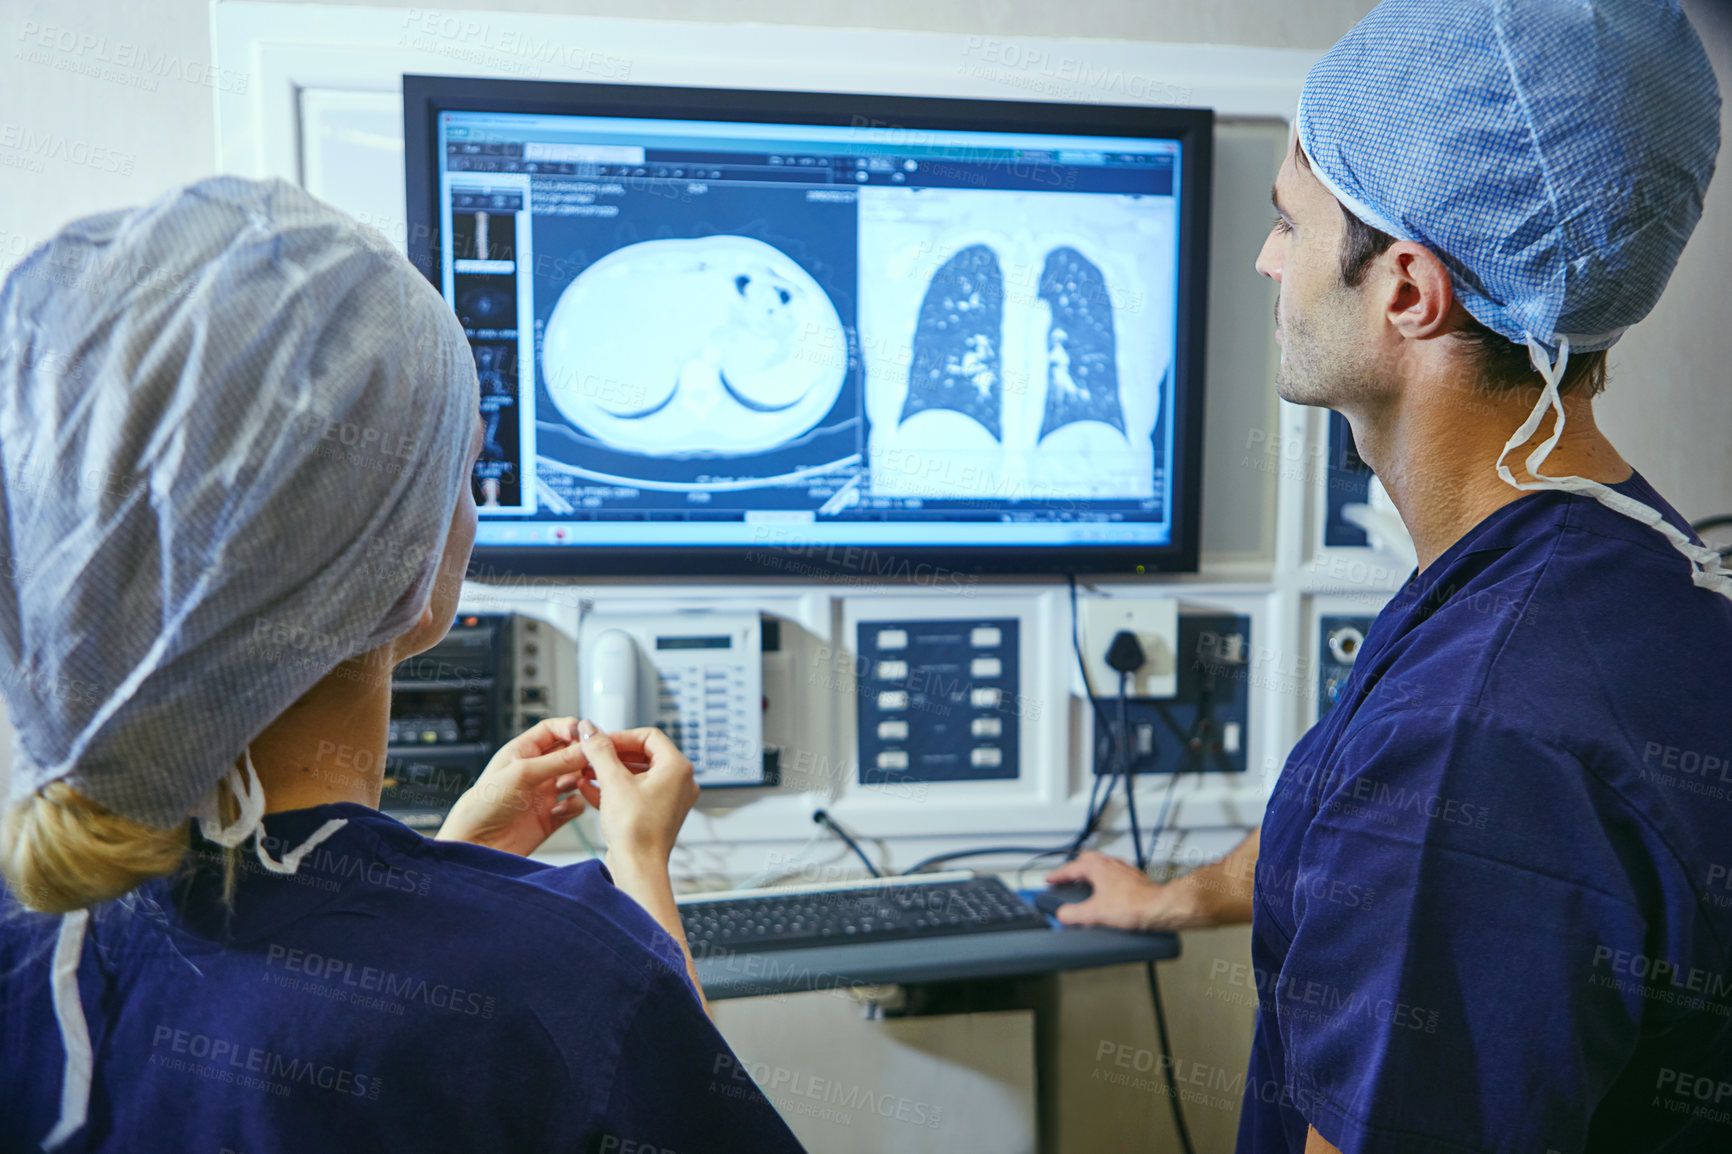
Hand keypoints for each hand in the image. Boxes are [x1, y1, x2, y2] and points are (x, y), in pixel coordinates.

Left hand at [435, 716, 589, 855]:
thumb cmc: (484, 805)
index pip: (553, 730)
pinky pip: (576, 805)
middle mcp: (536, 770)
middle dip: (582, 756)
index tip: (586, 735)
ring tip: (572, 785)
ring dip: (580, 780)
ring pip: (577, 778)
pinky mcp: (552, 816)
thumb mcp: (522, 774)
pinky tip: (560, 810)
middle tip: (592, 760)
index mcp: (523, 752)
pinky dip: (574, 805)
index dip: (571, 729)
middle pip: (570, 753)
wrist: (477, 845)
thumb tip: (587, 748)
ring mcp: (545, 793)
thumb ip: (557, 760)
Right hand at [568, 720, 698, 867]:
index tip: (599, 740)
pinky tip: (589, 789)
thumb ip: (600, 750)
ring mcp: (669, 800)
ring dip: (609, 771)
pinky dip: (614, 789)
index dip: (620, 736)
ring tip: (585, 771)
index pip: (648, 736)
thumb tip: (590, 729)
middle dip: (612, 755)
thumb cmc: (635, 831)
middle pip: (643, 754)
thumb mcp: (613, 781)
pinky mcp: (656, 815)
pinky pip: (635, 793)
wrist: (638, 869)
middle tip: (590, 755)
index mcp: (678, 768)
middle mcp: (679, 782)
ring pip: (637, 775)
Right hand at [1044, 851, 1192, 930]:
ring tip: (1085, 887)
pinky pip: (1115, 875)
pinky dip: (1106, 882)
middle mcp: (1111, 864)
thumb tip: (1063, 915)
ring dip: (1091, 874)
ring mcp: (1124, 870)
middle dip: (1074, 869)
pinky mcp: (1135, 879)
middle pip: (1086, 861)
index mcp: (1098, 867)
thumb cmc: (1135, 905)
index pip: (1070, 868)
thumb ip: (1073, 914)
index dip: (1057, 875)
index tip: (1049, 879)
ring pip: (1102, 866)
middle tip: (1066, 879)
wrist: (1161, 907)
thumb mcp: (1095, 913)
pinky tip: (1108, 895)